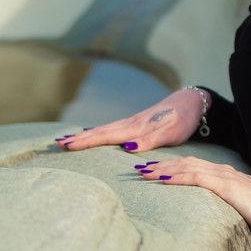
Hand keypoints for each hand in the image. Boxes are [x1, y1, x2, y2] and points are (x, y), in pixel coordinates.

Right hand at [53, 87, 206, 152]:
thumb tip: (128, 148)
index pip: (105, 135)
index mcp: (136, 127)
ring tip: (68, 140)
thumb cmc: (182, 120)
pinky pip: (112, 129)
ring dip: (86, 136)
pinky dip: (99, 132)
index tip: (66, 145)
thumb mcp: (170, 133)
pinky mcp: (137, 124)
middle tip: (58, 144)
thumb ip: (150, 140)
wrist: (192, 103)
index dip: (85, 141)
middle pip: (100, 131)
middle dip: (79, 139)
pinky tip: (93, 134)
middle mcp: (131, 123)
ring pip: (105, 130)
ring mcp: (133, 123)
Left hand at [132, 156, 250, 237]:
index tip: (155, 170)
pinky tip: (163, 179)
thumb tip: (217, 204)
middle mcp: (222, 170)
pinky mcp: (226, 185)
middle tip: (141, 168)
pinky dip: (178, 177)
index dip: (173, 166)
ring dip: (164, 169)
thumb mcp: (242, 202)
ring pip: (187, 168)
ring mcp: (224, 176)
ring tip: (145, 172)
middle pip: (186, 163)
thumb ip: (228, 198)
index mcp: (226, 174)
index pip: (194, 166)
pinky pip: (196, 178)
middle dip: (162, 165)